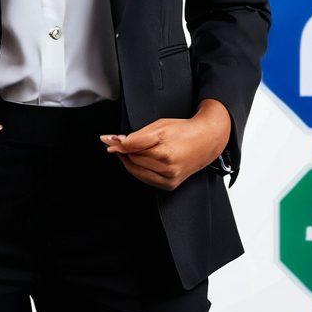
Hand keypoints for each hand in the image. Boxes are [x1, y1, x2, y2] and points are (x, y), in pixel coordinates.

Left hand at [98, 99, 230, 190]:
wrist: (206, 141)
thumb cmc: (184, 130)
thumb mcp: (159, 126)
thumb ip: (137, 137)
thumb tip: (115, 142)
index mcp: (164, 152)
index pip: (132, 149)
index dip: (117, 142)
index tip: (105, 139)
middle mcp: (167, 169)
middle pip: (133, 160)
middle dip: (122, 151)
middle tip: (115, 141)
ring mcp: (169, 180)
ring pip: (137, 171)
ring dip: (128, 160)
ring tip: (126, 149)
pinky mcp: (170, 186)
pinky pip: (145, 178)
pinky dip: (138, 169)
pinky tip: (137, 159)